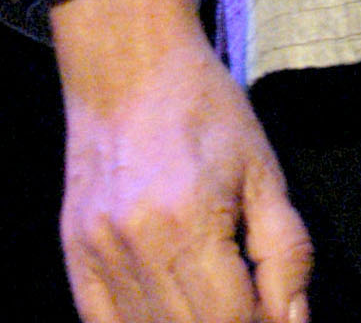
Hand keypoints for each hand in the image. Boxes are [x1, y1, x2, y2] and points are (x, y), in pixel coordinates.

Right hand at [50, 0, 313, 322]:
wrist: (129, 63)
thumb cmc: (203, 108)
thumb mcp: (263, 169)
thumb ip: (286, 252)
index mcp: (189, 220)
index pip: (232, 320)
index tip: (276, 316)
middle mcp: (136, 245)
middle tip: (250, 307)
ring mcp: (98, 254)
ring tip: (215, 302)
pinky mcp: (75, 255)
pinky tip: (169, 312)